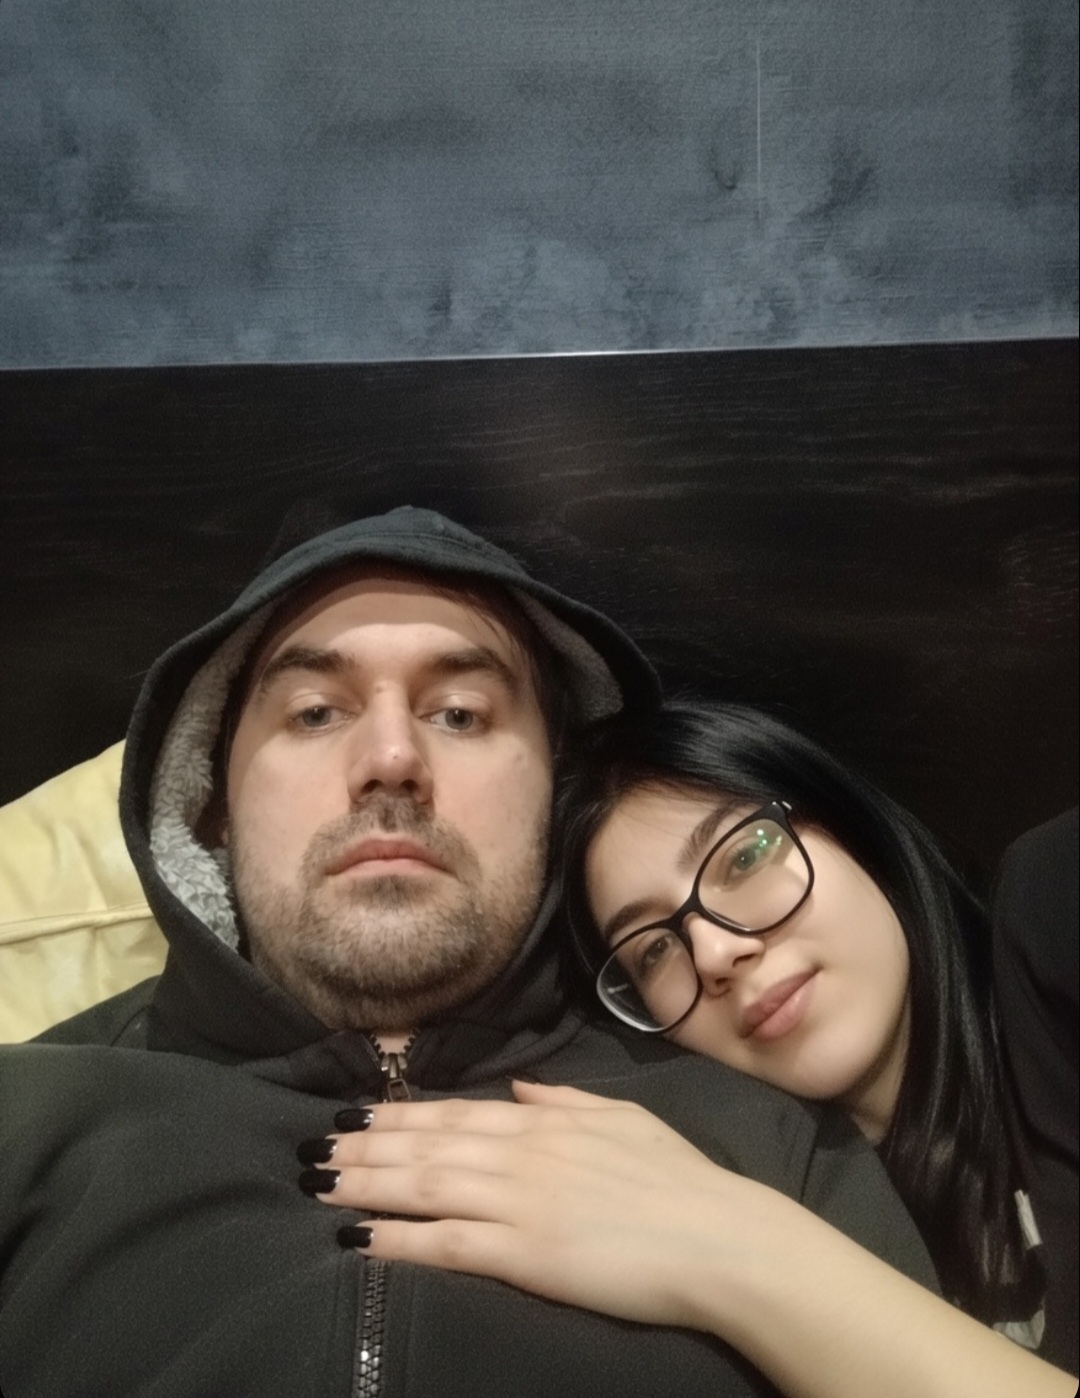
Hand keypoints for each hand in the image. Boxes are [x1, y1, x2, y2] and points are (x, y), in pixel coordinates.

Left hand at [299, 1081, 763, 1328]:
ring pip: (423, 1185)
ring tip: (319, 1183)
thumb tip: (523, 1087)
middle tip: (314, 1148)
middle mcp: (521, 1152)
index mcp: (545, 1121)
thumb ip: (567, 1100)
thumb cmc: (679, 1179)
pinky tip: (359, 1236)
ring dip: (365, 1183)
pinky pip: (446, 1242)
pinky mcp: (525, 1252)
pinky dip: (397, 1238)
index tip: (356, 1114)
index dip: (399, 1114)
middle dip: (365, 1146)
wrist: (718, 1237)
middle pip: (426, 1145)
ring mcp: (519, 1201)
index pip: (454, 1111)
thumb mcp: (624, 1118)